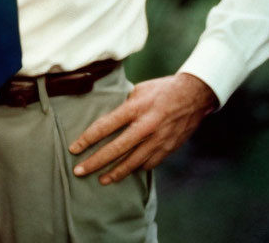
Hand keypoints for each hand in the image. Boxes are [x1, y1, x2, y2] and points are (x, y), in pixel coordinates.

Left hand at [69, 72, 217, 184]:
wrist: (194, 95)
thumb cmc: (162, 89)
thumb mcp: (138, 90)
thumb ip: (124, 106)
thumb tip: (110, 119)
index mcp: (134, 109)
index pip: (105, 126)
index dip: (87, 139)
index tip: (74, 149)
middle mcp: (145, 127)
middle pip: (115, 149)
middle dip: (95, 162)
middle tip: (79, 171)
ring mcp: (158, 140)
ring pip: (132, 162)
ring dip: (114, 172)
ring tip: (100, 180)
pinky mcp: (168, 148)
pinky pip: (149, 163)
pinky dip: (136, 168)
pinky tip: (126, 172)